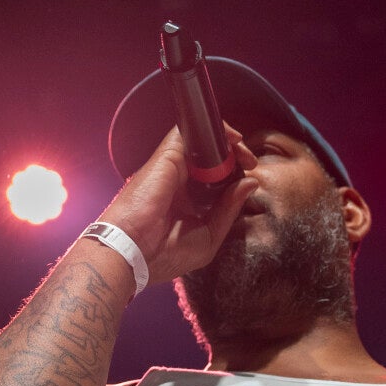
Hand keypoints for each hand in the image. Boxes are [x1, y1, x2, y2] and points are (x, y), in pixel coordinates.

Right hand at [95, 125, 258, 287]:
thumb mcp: (208, 237)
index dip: (233, 173)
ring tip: (244, 154)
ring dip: (228, 142)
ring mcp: (172, 168)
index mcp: (186, 201)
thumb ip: (228, 211)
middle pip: (211, 157)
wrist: (134, 254)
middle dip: (235, 155)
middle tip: (251, 163)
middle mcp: (179, 182)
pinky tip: (232, 140)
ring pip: (202, 141)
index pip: (214, 178)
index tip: (249, 179)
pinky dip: (214, 131)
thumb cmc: (164, 255)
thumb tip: (250, 184)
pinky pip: (190, 132)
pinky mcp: (167, 157)